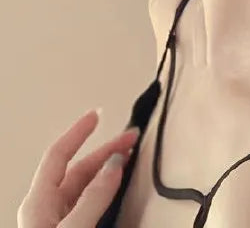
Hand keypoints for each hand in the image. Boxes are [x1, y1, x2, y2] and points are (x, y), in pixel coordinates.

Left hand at [17, 109, 140, 227]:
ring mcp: (59, 223)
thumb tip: (114, 164)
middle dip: (106, 149)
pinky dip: (107, 188)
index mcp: (38, 203)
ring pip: (87, 185)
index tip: (96, 114)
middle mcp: (47, 210)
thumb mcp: (72, 227)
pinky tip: (118, 185)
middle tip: (130, 138)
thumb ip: (93, 197)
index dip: (78, 132)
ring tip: (129, 156)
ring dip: (109, 168)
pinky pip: (92, 202)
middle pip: (78, 169)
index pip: (58, 154)